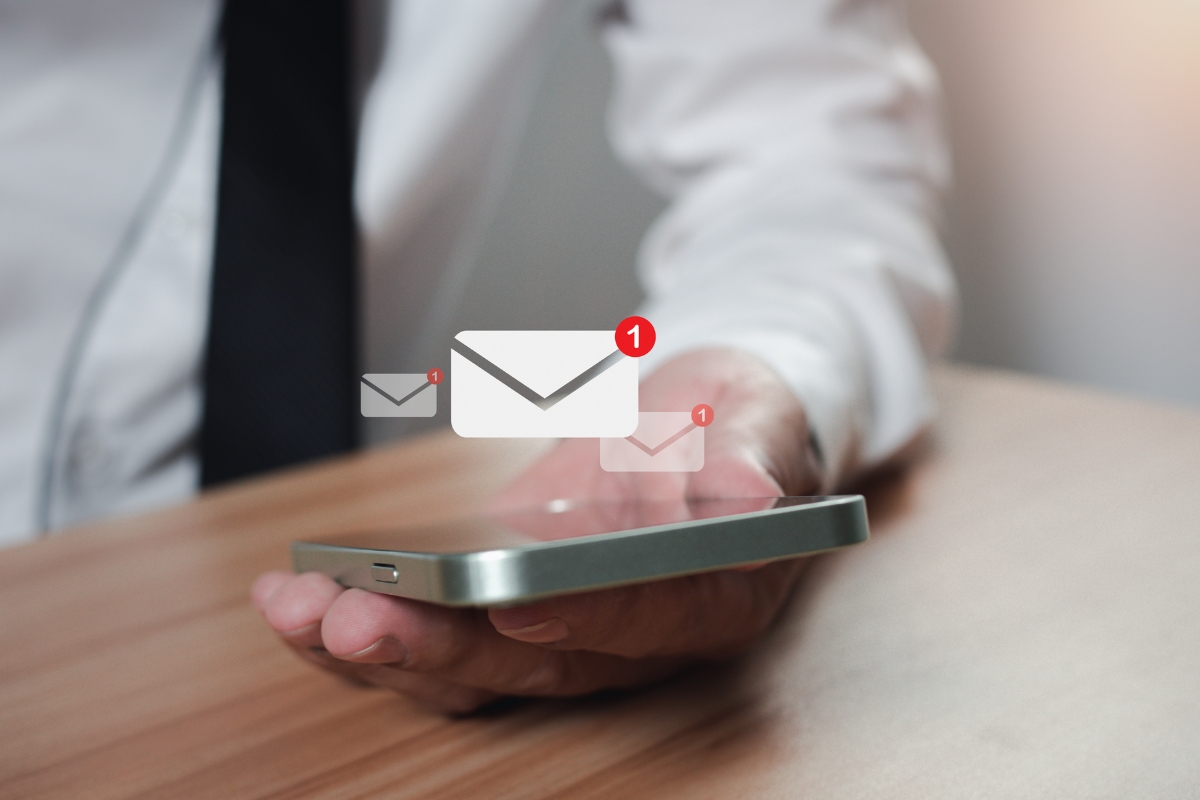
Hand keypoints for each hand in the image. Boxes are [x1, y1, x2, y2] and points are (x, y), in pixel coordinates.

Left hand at [252, 348, 821, 712]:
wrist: (697, 424)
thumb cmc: (735, 424)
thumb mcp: (759, 417)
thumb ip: (751, 456)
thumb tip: (750, 497)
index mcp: (710, 599)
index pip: (647, 621)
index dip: (581, 616)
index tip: (512, 602)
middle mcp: (633, 637)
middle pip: (534, 660)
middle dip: (439, 643)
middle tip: (354, 615)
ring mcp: (567, 630)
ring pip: (470, 667)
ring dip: (380, 647)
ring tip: (298, 607)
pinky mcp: (512, 613)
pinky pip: (439, 638)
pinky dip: (369, 622)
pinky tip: (300, 599)